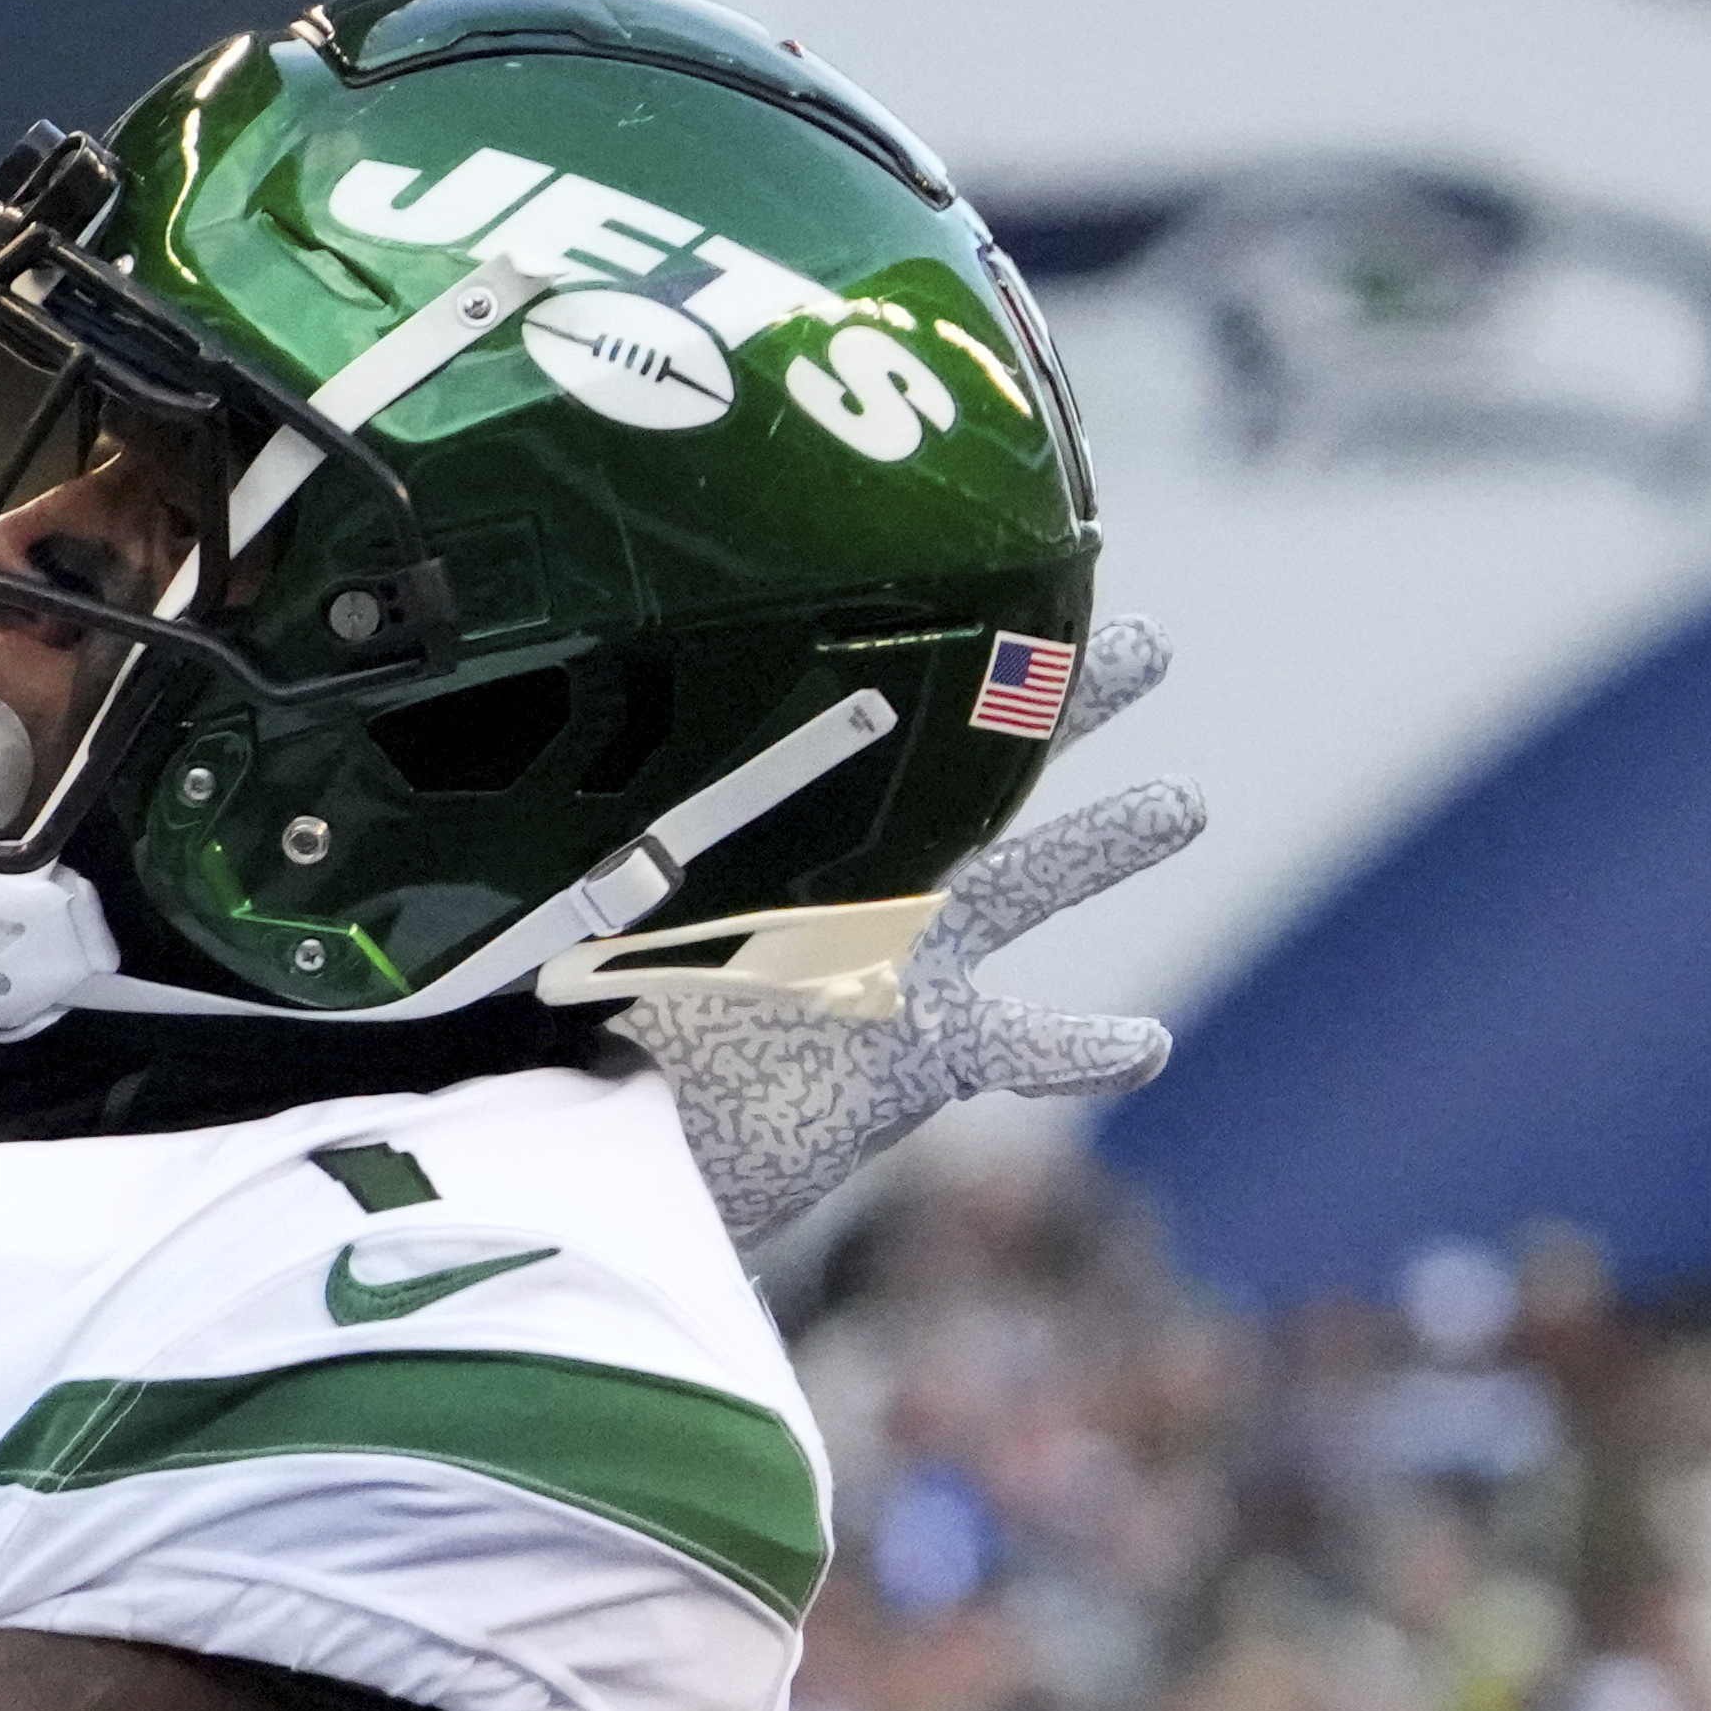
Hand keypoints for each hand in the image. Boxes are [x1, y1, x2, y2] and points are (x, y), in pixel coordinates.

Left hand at [622, 616, 1201, 1246]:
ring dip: (1102, 846)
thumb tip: (527, 698)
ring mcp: (892, 961)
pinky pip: (1016, 1046)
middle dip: (1056, 709)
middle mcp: (843, 876)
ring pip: (1018, 887)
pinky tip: (1143, 1041)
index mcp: (776, 824)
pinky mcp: (913, 1056)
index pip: (872, 713)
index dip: (935, 647)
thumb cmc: (572, 1018)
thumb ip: (589, 815)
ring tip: (1182, 800)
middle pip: (972, 773)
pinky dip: (1080, 1045)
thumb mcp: (576, 896)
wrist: (589, 1138)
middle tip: (1141, 642)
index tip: (1002, 572)